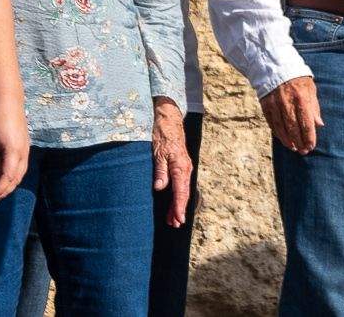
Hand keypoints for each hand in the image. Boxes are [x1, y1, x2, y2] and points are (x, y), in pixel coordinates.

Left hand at [0, 99, 29, 204]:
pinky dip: (14, 176)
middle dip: (6, 190)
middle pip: (17, 178)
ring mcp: (26, 149)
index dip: (0, 189)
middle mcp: (23, 152)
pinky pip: (21, 166)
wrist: (10, 102)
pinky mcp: (24, 146)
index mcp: (14, 151)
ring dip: (10, 184)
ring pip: (21, 173)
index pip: (8, 177)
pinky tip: (4, 178)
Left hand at [151, 99, 192, 225]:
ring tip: (172, 220)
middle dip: (179, 210)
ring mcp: (184, 167)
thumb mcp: (158, 152)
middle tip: (175, 225)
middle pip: (184, 194)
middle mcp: (185, 169)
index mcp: (181, 167)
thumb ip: (160, 171)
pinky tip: (171, 204)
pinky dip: (177, 196)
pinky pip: (180, 185)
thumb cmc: (163, 135)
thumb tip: (160, 188)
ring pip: (182, 190)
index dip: (178, 207)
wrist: (169, 119)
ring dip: (177, 205)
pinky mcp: (180, 166)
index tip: (178, 219)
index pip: (181, 191)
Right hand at [261, 76, 322, 154]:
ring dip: (288, 140)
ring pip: (281, 128)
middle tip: (303, 151)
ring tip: (294, 148)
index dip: (309, 136)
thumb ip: (314, 107)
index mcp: (302, 98)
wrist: (276, 67)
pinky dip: (278, 133)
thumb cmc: (298, 79)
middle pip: (293, 128)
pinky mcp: (266, 105)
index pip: (306, 122)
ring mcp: (275, 104)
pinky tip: (283, 139)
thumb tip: (319, 124)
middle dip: (299, 141)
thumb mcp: (310, 89)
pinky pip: (272, 123)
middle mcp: (288, 102)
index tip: (311, 146)